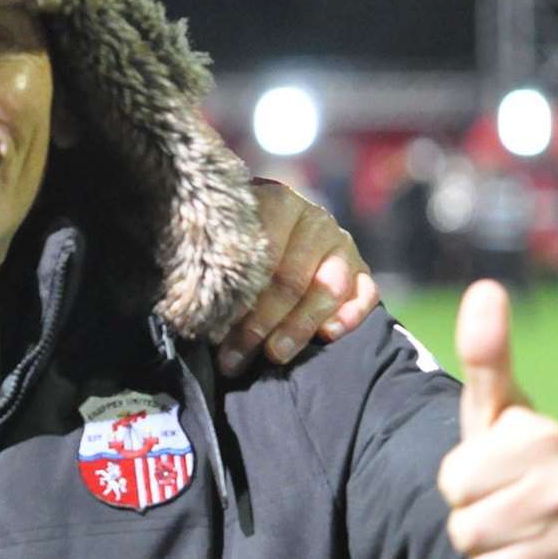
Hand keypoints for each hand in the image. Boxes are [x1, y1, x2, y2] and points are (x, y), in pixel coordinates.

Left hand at [216, 181, 378, 375]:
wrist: (276, 226)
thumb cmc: (238, 239)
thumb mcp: (224, 238)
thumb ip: (216, 257)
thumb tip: (192, 302)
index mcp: (278, 202)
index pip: (261, 254)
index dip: (237, 295)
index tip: (214, 328)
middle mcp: (315, 220)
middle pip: (291, 278)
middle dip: (260, 323)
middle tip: (235, 356)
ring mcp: (342, 245)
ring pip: (327, 289)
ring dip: (298, 327)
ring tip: (273, 355)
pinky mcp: (362, 270)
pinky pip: (365, 294)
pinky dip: (349, 316)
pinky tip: (327, 336)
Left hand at [437, 280, 557, 558]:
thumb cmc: (519, 461)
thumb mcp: (498, 409)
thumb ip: (486, 354)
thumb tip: (485, 287)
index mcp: (545, 440)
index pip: (452, 481)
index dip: (459, 482)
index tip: (490, 474)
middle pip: (463, 528)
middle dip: (470, 523)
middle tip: (503, 510)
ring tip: (517, 539)